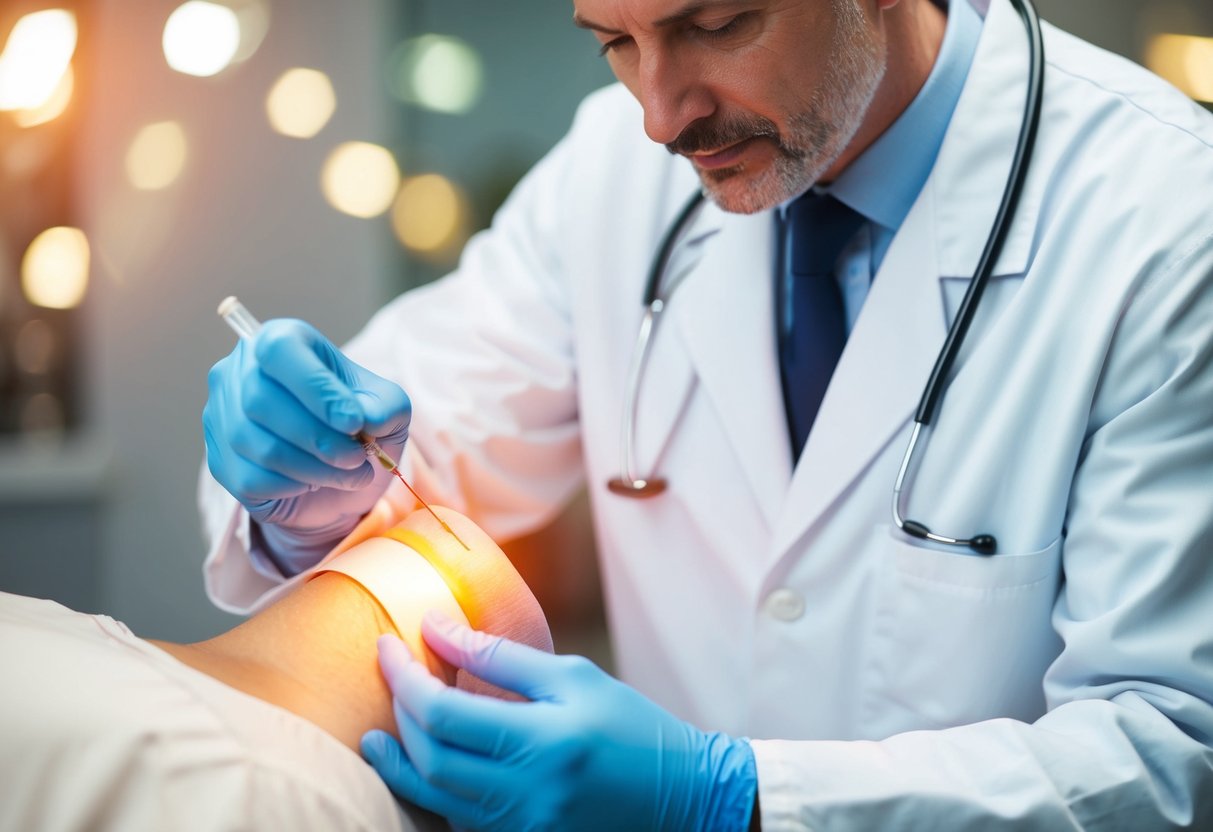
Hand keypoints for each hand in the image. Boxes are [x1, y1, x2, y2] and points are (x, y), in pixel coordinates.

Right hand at [203, 318, 410, 539]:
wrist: (339, 474)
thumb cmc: (359, 427)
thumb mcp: (388, 409)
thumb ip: (385, 406)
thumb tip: (365, 417)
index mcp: (281, 338)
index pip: (279, 350)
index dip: (316, 388)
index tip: (353, 422)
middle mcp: (239, 369)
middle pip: (261, 401)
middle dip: (320, 438)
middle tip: (357, 457)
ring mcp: (223, 415)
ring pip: (259, 445)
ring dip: (315, 467)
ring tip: (349, 473)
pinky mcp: (220, 460)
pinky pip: (253, 478)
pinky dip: (294, 486)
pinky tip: (314, 482)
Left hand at [361, 613, 757, 831]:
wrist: (682, 797)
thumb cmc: (631, 726)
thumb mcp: (573, 678)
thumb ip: (500, 656)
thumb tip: (437, 627)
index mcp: (542, 742)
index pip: (442, 713)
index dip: (404, 676)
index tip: (387, 645)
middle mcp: (525, 794)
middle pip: (429, 757)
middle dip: (399, 712)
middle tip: (391, 677)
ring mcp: (520, 827)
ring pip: (433, 796)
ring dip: (400, 759)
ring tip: (380, 732)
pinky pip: (457, 818)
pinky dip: (430, 788)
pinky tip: (424, 762)